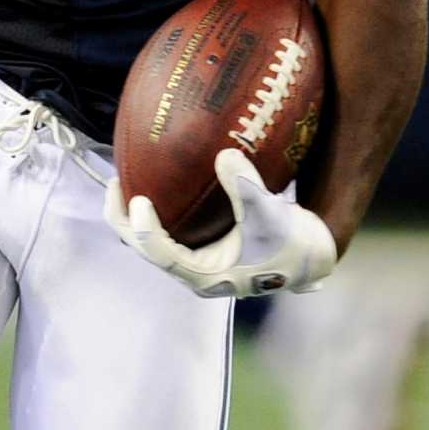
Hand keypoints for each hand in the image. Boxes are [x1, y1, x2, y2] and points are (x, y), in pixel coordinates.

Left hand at [103, 148, 337, 299]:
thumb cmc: (294, 246)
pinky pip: (167, 232)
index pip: (160, 253)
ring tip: (124, 181)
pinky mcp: (202, 251)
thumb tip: (224, 153)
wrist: (313, 260)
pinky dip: (157, 213)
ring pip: (152, 242)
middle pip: (145, 249)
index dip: (143, 228)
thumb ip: (247, 187)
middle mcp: (193, 273)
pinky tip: (153, 185)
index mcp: (204, 276)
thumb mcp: (272, 215)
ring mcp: (195, 263)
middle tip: (116, 182)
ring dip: (135, 216)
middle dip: (125, 218)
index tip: (139, 198)